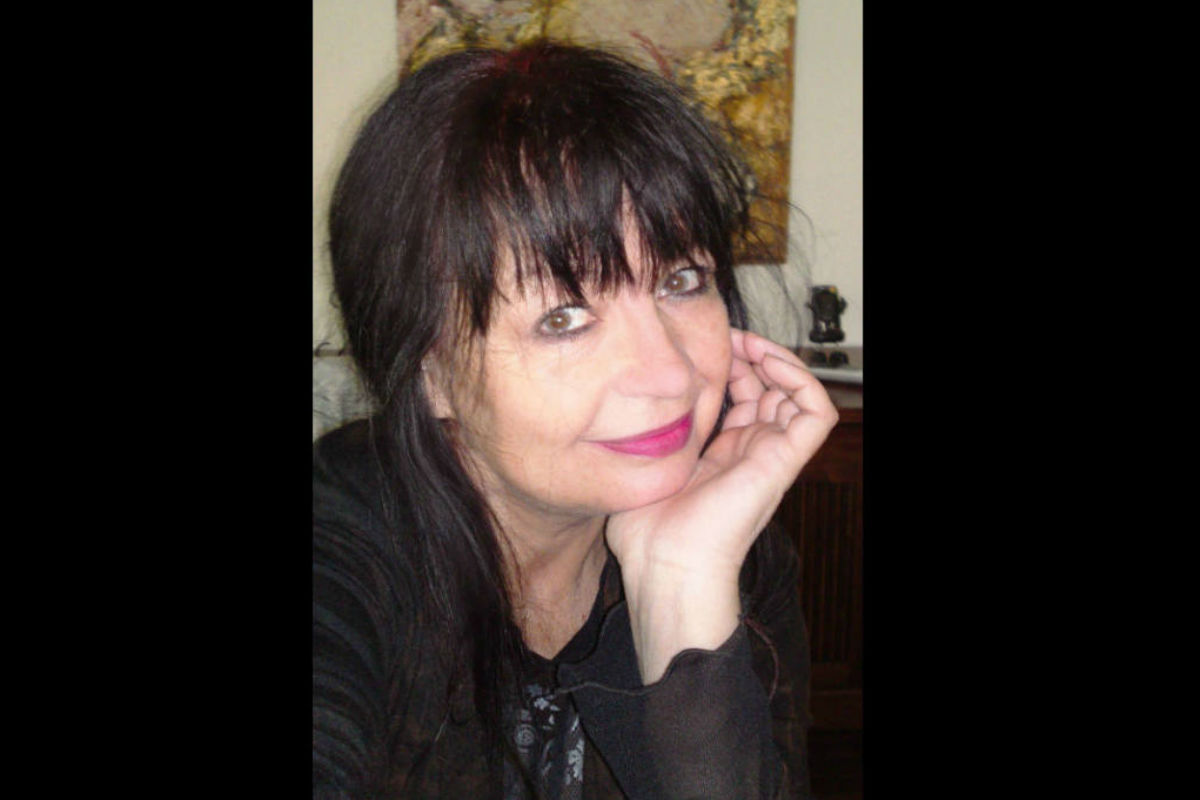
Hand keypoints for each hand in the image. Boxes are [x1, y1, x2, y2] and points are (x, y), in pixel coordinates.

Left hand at [605, 329, 837, 680]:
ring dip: (778, 361)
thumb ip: (651, 435)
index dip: (732, 365)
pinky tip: (768, 362)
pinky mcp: (784, 461)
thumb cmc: (647, 531)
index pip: (743, 398)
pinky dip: (801, 380)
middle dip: (752, 355)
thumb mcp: (646, 465)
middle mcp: (751, 453)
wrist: (666, 565)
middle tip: (727, 336)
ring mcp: (771, 456)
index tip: (705, 344)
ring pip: (797, 395)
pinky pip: (816, 413)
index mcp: (723, 456)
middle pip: (770, 390)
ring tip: (748, 343)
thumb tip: (632, 402)